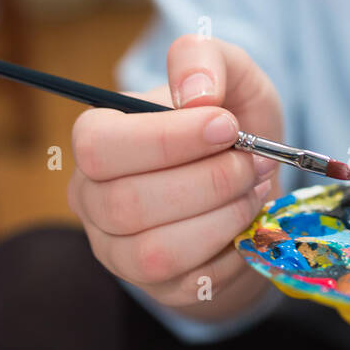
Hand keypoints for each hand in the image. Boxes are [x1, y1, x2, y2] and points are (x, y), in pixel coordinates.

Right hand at [67, 34, 283, 322]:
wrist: (255, 181)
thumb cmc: (230, 122)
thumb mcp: (230, 75)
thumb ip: (206, 60)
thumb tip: (196, 92)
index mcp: (97, 140)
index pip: (99, 146)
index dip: (165, 140)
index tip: (226, 125)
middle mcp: (94, 199)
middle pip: (127, 204)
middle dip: (207, 182)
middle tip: (253, 161)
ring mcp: (120, 252)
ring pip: (155, 253)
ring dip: (222, 219)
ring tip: (255, 190)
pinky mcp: (159, 289)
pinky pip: (191, 285)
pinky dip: (234, 252)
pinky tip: (250, 222)